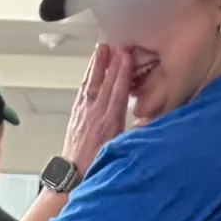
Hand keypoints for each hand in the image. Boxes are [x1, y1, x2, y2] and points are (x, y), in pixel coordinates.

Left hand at [60, 41, 132, 181]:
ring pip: (92, 83)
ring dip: (97, 65)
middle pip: (105, 82)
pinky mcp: (76, 114)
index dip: (122, 72)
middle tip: (117, 44)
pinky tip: (91, 69)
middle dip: (111, 62)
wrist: (74, 176)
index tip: (127, 55)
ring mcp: (83, 113)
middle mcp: (95, 114)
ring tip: (103, 49)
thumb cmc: (98, 165)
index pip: (118, 91)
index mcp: (109, 123)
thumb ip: (133, 132)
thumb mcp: (121, 148)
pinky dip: (88, 78)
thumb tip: (146, 119)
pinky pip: (83, 91)